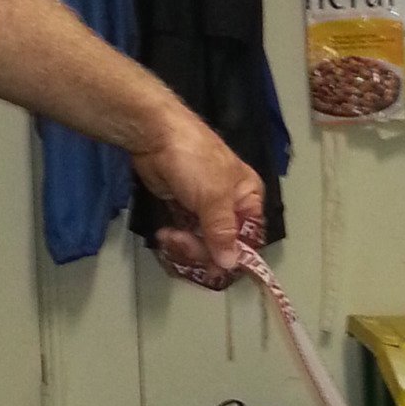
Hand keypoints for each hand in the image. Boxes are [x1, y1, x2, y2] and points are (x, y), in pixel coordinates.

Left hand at [131, 103, 264, 288]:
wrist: (155, 137)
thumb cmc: (194, 160)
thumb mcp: (214, 197)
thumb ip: (223, 233)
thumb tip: (231, 264)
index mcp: (248, 198)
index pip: (249, 238)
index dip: (233, 256)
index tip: (214, 267)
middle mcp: (230, 207)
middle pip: (223, 246)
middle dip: (201, 250)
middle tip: (182, 243)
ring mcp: (205, 210)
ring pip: (202, 245)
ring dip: (184, 247)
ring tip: (169, 236)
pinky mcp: (182, 211)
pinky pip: (185, 238)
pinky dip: (175, 241)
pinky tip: (164, 235)